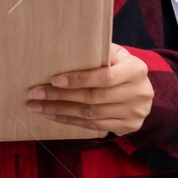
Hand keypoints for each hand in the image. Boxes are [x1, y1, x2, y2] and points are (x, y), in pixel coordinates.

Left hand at [27, 44, 151, 134]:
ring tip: (38, 107)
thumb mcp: (114, 54)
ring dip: (60, 111)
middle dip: (60, 96)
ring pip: (90, 114)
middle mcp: (139, 93)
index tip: (54, 80)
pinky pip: (93, 126)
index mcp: (136, 70)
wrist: (141, 88)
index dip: (78, 79)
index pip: (104, 77)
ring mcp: (135, 113)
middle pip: (93, 98)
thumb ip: (96, 53)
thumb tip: (61, 50)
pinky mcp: (128, 126)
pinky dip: (70, 120)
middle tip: (36, 94)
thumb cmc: (119, 65)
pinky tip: (53, 116)